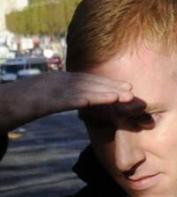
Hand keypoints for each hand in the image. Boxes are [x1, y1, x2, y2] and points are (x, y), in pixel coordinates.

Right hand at [0, 72, 132, 131]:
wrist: (2, 103)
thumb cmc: (25, 102)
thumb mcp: (48, 98)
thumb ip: (65, 98)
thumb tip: (83, 103)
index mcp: (59, 80)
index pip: (88, 80)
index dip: (107, 83)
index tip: (126, 88)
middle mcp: (58, 81)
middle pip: (88, 82)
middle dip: (111, 86)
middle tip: (132, 91)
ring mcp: (51, 89)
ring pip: (82, 90)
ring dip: (104, 93)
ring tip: (124, 96)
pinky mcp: (45, 100)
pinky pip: (67, 99)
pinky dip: (84, 99)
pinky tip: (100, 101)